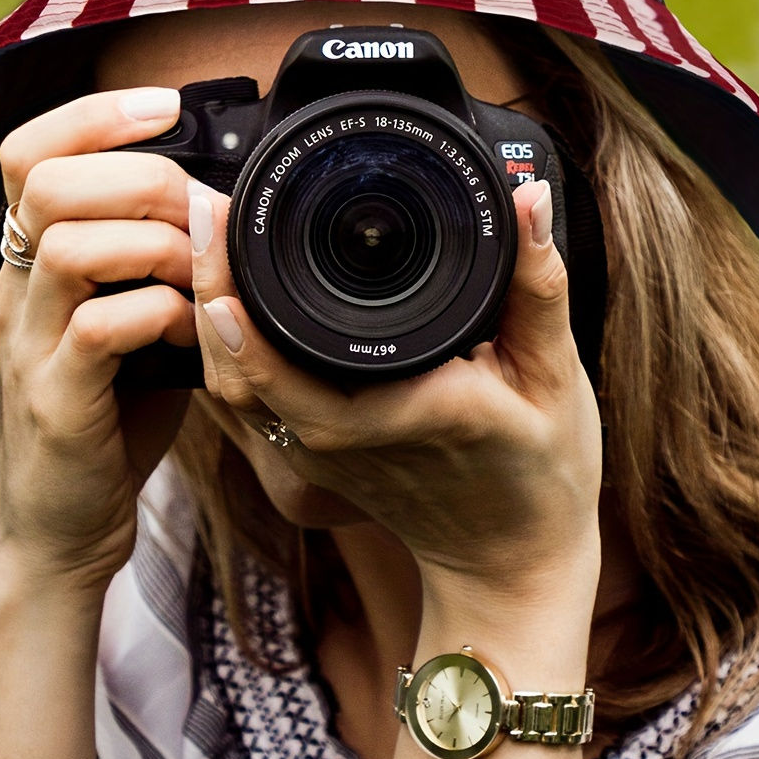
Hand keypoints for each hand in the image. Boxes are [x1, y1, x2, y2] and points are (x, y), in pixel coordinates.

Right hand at [0, 86, 197, 588]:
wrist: (64, 523)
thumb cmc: (109, 415)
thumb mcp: (131, 320)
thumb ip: (158, 263)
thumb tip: (224, 206)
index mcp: (29, 261)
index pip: (29, 151)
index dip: (93, 113)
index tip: (165, 105)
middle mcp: (16, 292)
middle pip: (48, 182)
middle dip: (141, 177)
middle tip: (198, 212)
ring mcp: (28, 345)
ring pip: (69, 244)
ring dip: (155, 246)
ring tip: (198, 276)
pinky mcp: (55, 400)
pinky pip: (99, 327)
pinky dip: (160, 315)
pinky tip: (189, 334)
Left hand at [187, 177, 602, 606]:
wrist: (511, 562)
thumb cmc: (543, 474)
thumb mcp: (556, 377)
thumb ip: (538, 284)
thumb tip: (526, 196)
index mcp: (402, 415)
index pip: (290, 369)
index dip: (240, 309)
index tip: (223, 226)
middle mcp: (345, 441)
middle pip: (237, 370)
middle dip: (207, 283)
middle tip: (202, 205)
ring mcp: (320, 457)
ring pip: (232, 388)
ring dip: (207, 311)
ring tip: (207, 232)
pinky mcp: (311, 459)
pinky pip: (249, 402)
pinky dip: (227, 347)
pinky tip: (226, 291)